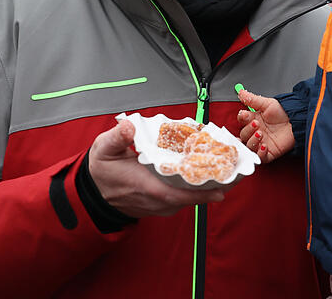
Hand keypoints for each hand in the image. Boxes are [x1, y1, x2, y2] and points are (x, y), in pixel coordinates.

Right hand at [88, 120, 228, 217]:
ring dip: (210, 185)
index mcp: (146, 186)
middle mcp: (158, 200)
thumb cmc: (101, 170)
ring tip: (230, 167)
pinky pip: (187, 197)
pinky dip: (200, 186)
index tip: (222, 187)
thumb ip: (116, 137)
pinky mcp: (164, 204)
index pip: (178, 194)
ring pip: (192, 198)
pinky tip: (212, 171)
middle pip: (193, 197)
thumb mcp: (103, 149)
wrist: (94, 194)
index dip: (201, 192)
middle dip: (216, 185)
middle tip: (237, 170)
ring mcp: (162, 204)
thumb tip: (128, 126)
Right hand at [236, 89, 293, 162]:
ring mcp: (262, 142)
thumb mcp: (267, 103)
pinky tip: (264, 145)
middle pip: (243, 135)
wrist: (298, 121)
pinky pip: (260, 157)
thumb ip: (252, 99)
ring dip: (252, 140)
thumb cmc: (284, 112)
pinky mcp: (270, 152)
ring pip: (249, 146)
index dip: (242, 118)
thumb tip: (240, 92)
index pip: (242, 121)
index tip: (245, 114)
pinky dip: (260, 153)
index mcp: (253, 119)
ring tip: (260, 133)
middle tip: (257, 124)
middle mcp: (256, 132)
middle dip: (248, 129)